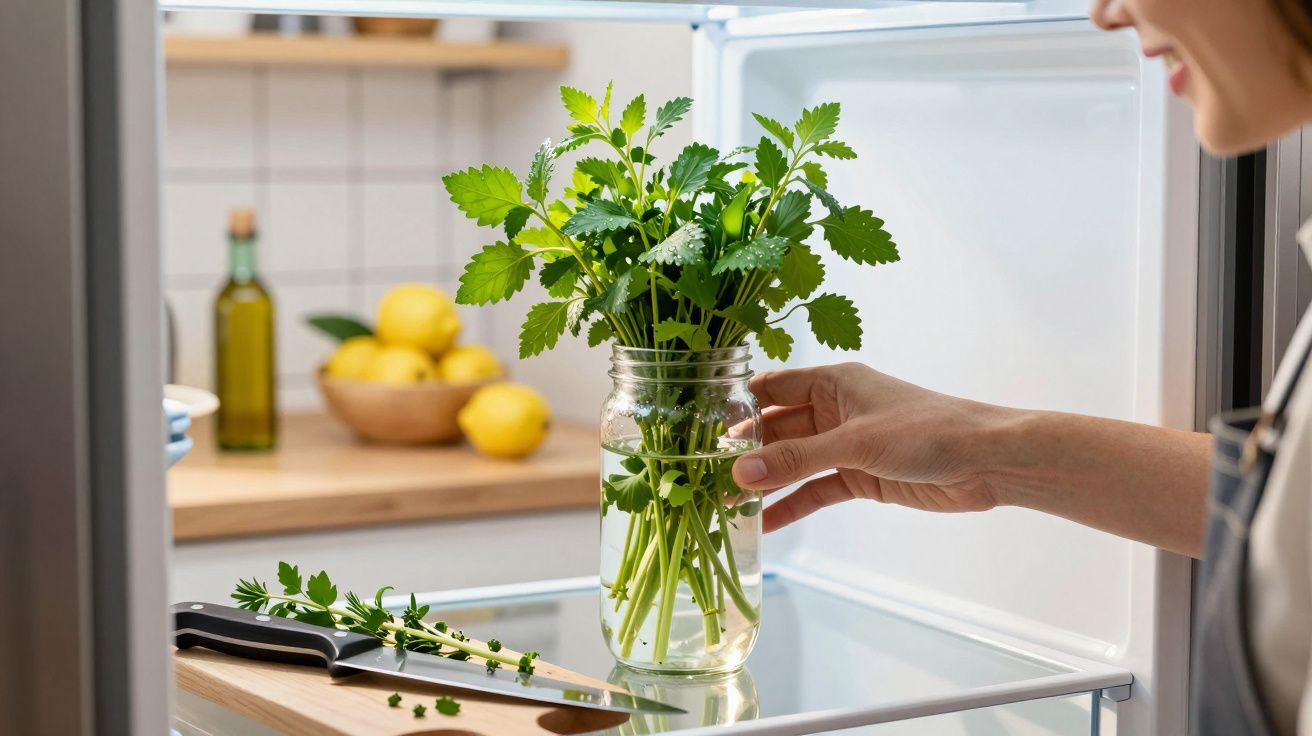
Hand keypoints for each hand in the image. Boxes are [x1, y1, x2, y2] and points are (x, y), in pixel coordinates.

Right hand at [731, 362, 1008, 531]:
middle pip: (778, 429)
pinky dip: (793, 504)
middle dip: (746, 453)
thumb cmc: (925, 431)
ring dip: (766, 482)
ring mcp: (846, 444)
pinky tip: (765, 524)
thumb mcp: (854, 444)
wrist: (987, 461)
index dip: (739, 407)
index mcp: (834, 382)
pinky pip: (816, 489)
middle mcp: (835, 409)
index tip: (701, 430)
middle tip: (706, 478)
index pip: (773, 388)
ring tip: (727, 507)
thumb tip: (740, 473)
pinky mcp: (860, 476)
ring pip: (794, 462)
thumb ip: (796, 460)